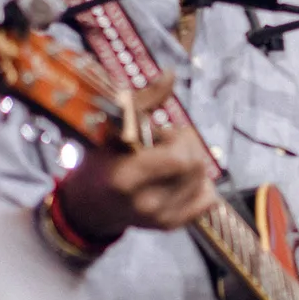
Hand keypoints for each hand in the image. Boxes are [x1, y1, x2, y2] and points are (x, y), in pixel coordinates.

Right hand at [53, 75, 219, 242]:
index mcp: (127, 179)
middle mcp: (147, 204)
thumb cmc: (99, 161)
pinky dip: (200, 184)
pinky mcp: (171, 225)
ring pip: (204, 179)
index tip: (160, 133)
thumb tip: (171, 74)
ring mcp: (161, 219)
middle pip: (196, 166)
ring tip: (167, 162)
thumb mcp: (112, 128)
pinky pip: (208, 199)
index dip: (177, 138)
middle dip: (186, 146)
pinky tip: (180, 178)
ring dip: (191, 163)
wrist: (90, 207)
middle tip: (164, 145)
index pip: (180, 157)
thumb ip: (144, 102)